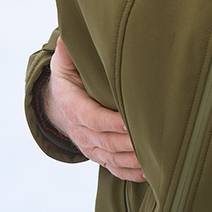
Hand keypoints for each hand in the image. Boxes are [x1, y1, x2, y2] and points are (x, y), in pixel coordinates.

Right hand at [44, 38, 145, 182]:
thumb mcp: (63, 65)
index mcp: (74, 107)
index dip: (110, 122)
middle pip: (106, 141)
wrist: (57, 108)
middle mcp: (82, 131)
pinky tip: (146, 173)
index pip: (93, 117)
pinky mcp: (98, 154)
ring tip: (154, 158)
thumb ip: (67, 53)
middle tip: (152, 140)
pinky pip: (112, 168)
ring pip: (111, 158)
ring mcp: (90, 145)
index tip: (129, 120)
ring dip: (132, 160)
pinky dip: (128, 173)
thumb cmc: (67, 81)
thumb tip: (67, 38)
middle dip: (129, 142)